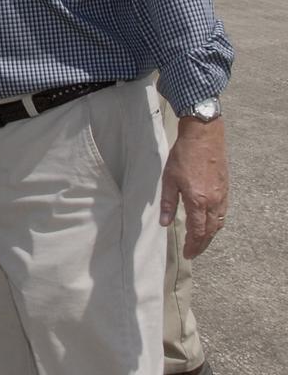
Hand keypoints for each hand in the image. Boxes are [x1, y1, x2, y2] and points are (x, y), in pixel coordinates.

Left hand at [160, 116, 228, 257]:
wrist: (204, 137)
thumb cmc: (183, 156)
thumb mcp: (169, 179)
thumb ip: (167, 203)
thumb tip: (164, 224)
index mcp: (198, 201)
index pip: (197, 231)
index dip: (192, 244)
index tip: (187, 253)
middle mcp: (213, 202)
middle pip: (210, 231)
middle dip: (202, 244)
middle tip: (193, 252)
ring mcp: (222, 196)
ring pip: (219, 223)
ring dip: (210, 235)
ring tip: (201, 242)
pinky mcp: (225, 189)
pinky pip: (223, 213)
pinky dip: (217, 223)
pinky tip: (210, 223)